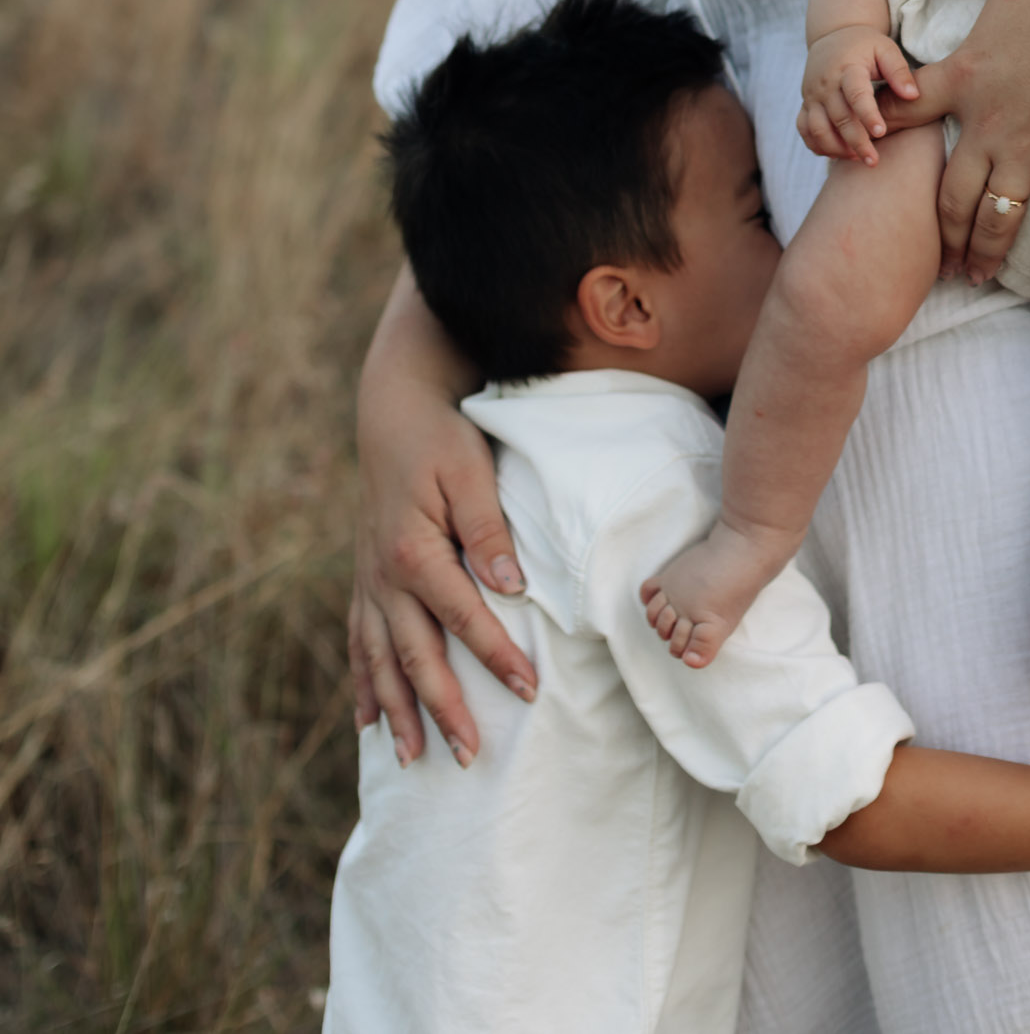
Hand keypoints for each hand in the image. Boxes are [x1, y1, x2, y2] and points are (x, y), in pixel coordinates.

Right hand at [350, 365, 537, 765]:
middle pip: (414, 655)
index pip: (463, 618)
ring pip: (379, 660)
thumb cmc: (439, 438)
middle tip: (468, 757)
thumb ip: (489, 529)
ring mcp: (369, 580)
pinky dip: (362, 683)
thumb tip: (510, 585)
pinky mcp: (364, 578)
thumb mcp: (470, 471)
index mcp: (414, 550)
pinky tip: (366, 721)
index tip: (529, 690)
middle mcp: (384, 575)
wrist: (393, 412)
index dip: (496, 657)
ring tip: (413, 759)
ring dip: (397, 711)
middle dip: (442, 709)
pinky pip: (359, 641)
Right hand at [799, 28, 918, 165]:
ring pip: (817, 128)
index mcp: (847, 68)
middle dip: (856, 142)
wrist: (832, 36)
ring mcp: (812, 95)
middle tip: (874, 161)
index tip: (882, 133)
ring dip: (836, 148)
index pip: (856, 94)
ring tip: (859, 159)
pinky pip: (804, 130)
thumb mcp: (886, 49)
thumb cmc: (866, 45)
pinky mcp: (806, 104)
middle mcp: (826, 83)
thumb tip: (913, 95)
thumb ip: (899, 71)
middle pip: (839, 117)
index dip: (868, 114)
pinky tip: (839, 154)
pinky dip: (818, 145)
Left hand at [875, 0, 1029, 284]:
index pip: (904, 113)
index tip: (865, 151)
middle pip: (946, 192)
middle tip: (934, 253)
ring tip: (972, 275)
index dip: (880, 130)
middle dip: (937, 228)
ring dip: (979, 251)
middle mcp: (988, 128)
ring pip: (991, 219)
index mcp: (964, 79)